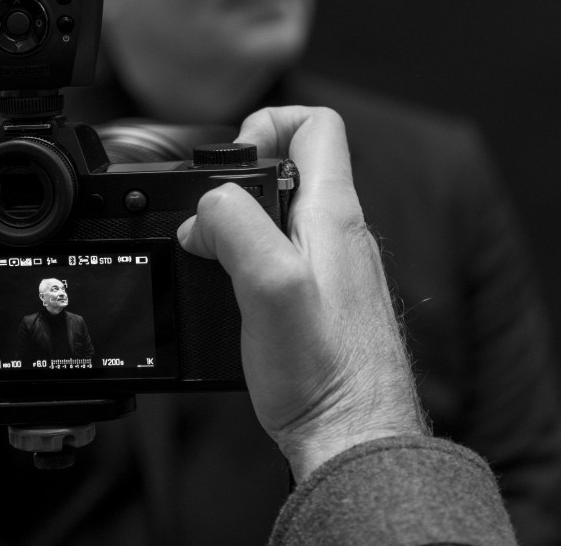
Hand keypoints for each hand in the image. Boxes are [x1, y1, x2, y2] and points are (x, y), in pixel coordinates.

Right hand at [177, 106, 426, 481]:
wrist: (353, 438)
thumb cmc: (324, 376)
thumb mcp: (269, 288)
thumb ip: (238, 229)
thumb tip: (209, 207)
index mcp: (334, 215)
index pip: (317, 126)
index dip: (269, 123)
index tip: (233, 159)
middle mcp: (341, 235)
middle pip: (290, 169)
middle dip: (237, 182)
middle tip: (207, 223)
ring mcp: (334, 269)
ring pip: (281, 217)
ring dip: (238, 227)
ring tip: (212, 259)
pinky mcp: (323, 301)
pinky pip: (282, 258)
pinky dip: (249, 263)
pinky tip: (233, 295)